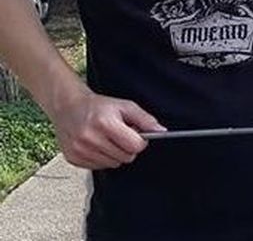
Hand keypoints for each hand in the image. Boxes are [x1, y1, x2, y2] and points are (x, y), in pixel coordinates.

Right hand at [51, 86, 165, 169]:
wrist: (69, 107)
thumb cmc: (99, 106)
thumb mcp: (125, 106)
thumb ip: (145, 119)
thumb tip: (161, 131)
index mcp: (105, 123)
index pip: (134, 145)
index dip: (141, 141)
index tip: (138, 135)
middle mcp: (91, 138)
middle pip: (126, 156)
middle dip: (128, 147)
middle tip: (121, 134)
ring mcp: (80, 150)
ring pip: (113, 164)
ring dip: (116, 153)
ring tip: (109, 138)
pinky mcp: (73, 158)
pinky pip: (98, 167)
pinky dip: (103, 158)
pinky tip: (98, 144)